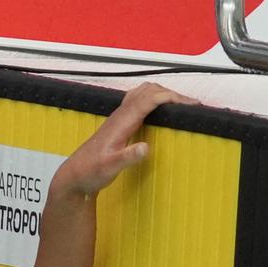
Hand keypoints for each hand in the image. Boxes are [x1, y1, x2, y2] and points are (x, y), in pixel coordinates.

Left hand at [54, 83, 199, 195]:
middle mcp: (119, 116)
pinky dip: (154, 99)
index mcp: (120, 123)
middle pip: (148, 91)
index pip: (148, 100)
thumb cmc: (90, 172)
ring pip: (142, 93)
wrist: (75, 175)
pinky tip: (162, 109)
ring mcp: (118, 118)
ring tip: (183, 105)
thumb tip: (145, 147)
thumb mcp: (110, 168)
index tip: (190, 104)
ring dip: (163, 93)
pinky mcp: (119, 123)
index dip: (170, 97)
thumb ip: (127, 158)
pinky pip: (138, 101)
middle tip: (193, 106)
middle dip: (172, 93)